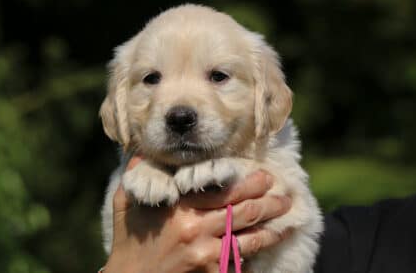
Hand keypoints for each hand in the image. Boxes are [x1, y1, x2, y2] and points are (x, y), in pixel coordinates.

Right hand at [103, 156, 291, 272]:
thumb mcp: (127, 204)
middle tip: (285, 197)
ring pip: (249, 239)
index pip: (223, 191)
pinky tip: (267, 249)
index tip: (265, 177)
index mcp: (179, 208)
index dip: (249, 183)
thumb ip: (137, 178)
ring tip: (288, 222)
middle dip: (269, 203)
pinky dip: (254, 255)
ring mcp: (205, 255)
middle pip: (243, 213)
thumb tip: (141, 154)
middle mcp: (196, 229)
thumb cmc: (130, 242)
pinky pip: (239, 263)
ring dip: (272, 230)